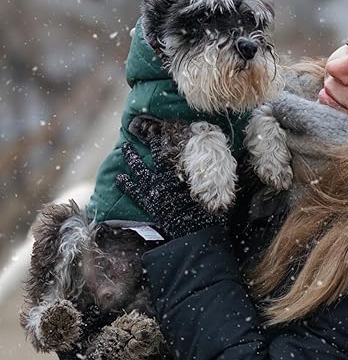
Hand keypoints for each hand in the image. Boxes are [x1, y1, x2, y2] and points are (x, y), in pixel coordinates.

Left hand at [115, 121, 225, 239]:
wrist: (194, 231)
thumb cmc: (206, 211)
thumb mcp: (212, 189)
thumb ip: (207, 175)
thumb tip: (215, 161)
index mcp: (179, 171)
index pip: (172, 148)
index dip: (166, 137)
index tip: (163, 128)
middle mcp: (164, 176)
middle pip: (154, 153)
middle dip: (149, 140)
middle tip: (144, 130)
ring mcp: (153, 188)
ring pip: (138, 167)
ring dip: (131, 156)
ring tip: (125, 147)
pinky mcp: (147, 202)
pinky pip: (132, 191)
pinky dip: (125, 184)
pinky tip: (119, 177)